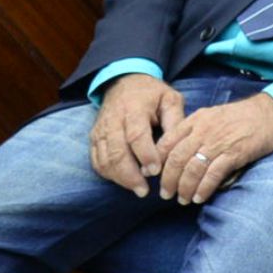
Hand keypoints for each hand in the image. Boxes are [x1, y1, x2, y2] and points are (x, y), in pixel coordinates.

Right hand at [87, 73, 187, 193]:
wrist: (124, 81)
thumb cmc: (152, 93)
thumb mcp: (170, 99)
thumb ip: (175, 121)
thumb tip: (177, 147)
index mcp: (134, 108)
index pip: (136, 135)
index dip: (145, 155)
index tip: (156, 171)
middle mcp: (113, 120)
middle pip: (116, 151)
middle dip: (130, 174)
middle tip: (144, 191)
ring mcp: (101, 129)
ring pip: (104, 158)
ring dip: (119, 177)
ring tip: (136, 189)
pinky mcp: (95, 137)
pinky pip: (96, 159)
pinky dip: (107, 173)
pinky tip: (123, 181)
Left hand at [151, 91, 272, 204]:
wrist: (272, 112)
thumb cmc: (242, 116)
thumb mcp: (212, 115)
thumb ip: (195, 130)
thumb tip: (179, 152)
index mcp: (196, 120)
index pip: (167, 142)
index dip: (157, 162)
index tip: (154, 176)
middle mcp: (203, 130)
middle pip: (176, 159)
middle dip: (168, 180)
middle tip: (166, 194)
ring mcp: (219, 142)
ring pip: (192, 169)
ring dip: (184, 188)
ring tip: (182, 200)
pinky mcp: (235, 153)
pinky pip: (213, 175)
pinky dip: (203, 189)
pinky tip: (199, 197)